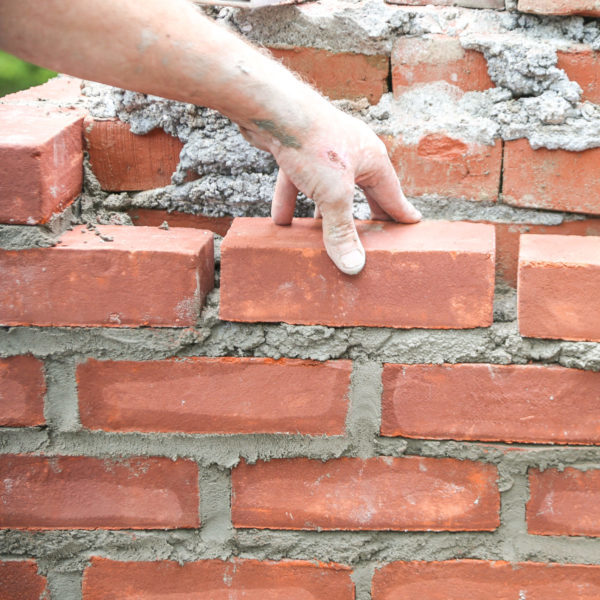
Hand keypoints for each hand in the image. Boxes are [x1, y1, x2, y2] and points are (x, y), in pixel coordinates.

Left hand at [248, 104, 421, 274]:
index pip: (393, 195)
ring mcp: (325, 151)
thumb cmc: (314, 145)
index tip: (412, 224)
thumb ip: (342, 233)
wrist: (275, 109)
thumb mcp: (334, 196)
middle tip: (374, 235)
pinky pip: (298, 182)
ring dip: (324, 213)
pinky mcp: (298, 151)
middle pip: (362, 192)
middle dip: (364, 215)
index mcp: (372, 161)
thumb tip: (354, 267)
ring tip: (323, 235)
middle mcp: (352, 153)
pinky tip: (281, 221)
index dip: (401, 214)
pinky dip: (292, 201)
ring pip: (328, 189)